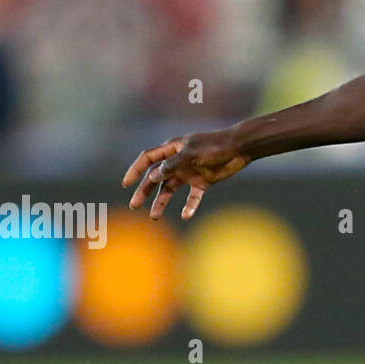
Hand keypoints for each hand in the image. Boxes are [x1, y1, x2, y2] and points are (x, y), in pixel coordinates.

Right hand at [122, 129, 251, 219]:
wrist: (239, 149)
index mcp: (172, 149)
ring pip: (170, 189)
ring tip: (154, 217)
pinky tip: (185, 215)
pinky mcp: (202, 182)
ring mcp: (189, 172)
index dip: (135, 170)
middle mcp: (177, 162)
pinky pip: (192, 197)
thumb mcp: (191, 154)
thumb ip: (172, 165)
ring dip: (161, 202)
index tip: (126, 184)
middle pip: (155, 177)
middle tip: (134, 205)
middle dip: (144, 191)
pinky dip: (189, 206)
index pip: (147, 159)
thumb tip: (153, 176)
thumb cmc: (214, 146)